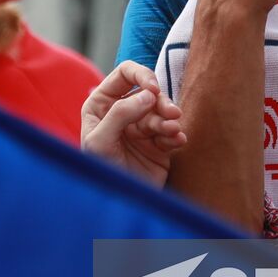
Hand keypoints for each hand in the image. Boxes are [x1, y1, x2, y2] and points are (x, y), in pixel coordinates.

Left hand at [81, 61, 185, 187]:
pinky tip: (177, 142)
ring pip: (162, 111)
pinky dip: (176, 135)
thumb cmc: (100, 171)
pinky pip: (171, 131)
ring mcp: (141, 127)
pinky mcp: (158, 144)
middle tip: (173, 114)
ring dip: (170, 120)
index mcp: (102, 103)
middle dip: (162, 101)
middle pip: (149, 92)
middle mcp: (122, 111)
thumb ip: (120, 114)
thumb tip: (148, 95)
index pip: (125, 74)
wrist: (117, 203)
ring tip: (173, 132)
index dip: (142, 75)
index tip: (154, 90)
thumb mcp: (100, 141)